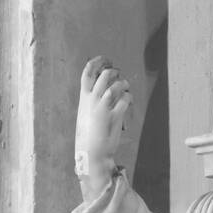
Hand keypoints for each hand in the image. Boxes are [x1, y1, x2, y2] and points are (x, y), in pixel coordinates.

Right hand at [75, 56, 131, 192]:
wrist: (91, 152)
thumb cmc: (89, 134)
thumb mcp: (85, 113)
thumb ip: (92, 100)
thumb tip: (105, 90)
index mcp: (84, 98)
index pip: (87, 73)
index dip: (97, 62)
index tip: (107, 60)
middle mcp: (92, 100)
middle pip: (105, 76)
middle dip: (114, 72)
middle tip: (119, 75)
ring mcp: (103, 108)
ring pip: (116, 86)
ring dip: (124, 84)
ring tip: (126, 88)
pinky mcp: (114, 117)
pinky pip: (125, 100)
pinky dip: (129, 98)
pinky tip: (128, 101)